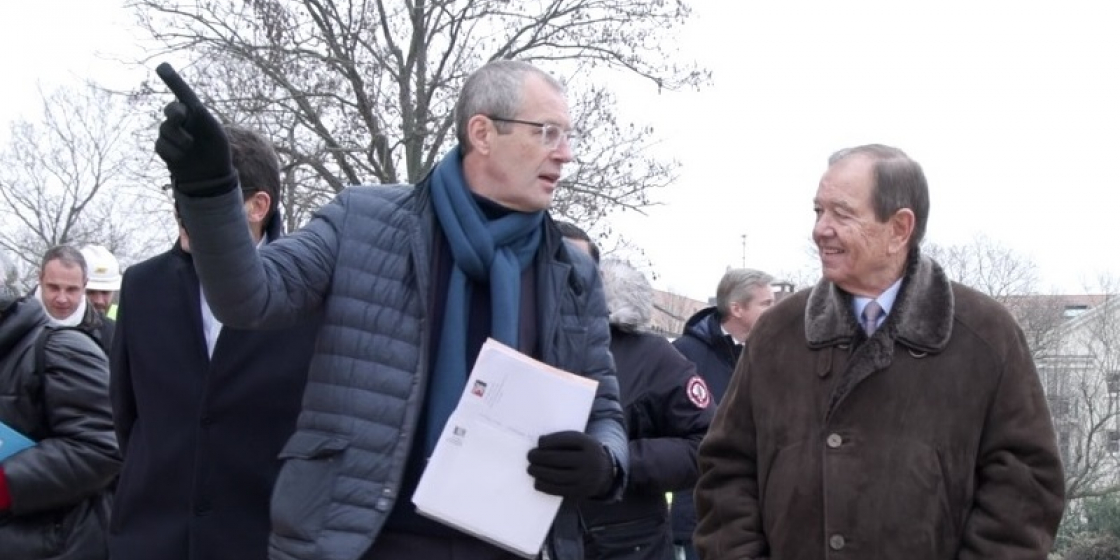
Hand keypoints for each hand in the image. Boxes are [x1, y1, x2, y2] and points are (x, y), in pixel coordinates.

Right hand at [154, 63, 236, 195]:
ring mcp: (170, 134)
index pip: (182, 93)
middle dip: (175, 113)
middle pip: (171, 110)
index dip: (172, 80)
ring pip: (165, 129)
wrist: (210, 175)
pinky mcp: (163, 148)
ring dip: (179, 139)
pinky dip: (173, 152)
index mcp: (195, 112)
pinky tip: (182, 157)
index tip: (162, 67)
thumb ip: (201, 116)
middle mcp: (181, 120)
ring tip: (190, 147)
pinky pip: (161, 145)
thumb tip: (187, 105)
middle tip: (181, 116)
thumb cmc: (216, 150)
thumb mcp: (214, 132)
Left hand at [527, 430, 614, 498]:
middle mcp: (589, 461)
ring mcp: (585, 479)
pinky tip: (537, 481)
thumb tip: (540, 442)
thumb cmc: (584, 453)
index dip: (550, 441)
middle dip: (540, 457)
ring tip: (531, 468)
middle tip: (530, 455)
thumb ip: (563, 440)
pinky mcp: (580, 492)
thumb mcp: (580, 442)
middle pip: (558, 459)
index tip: (539, 442)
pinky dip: (545, 486)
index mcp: (589, 444)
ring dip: (539, 472)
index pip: (566, 440)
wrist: (604, 472)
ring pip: (557, 476)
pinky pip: (559, 490)